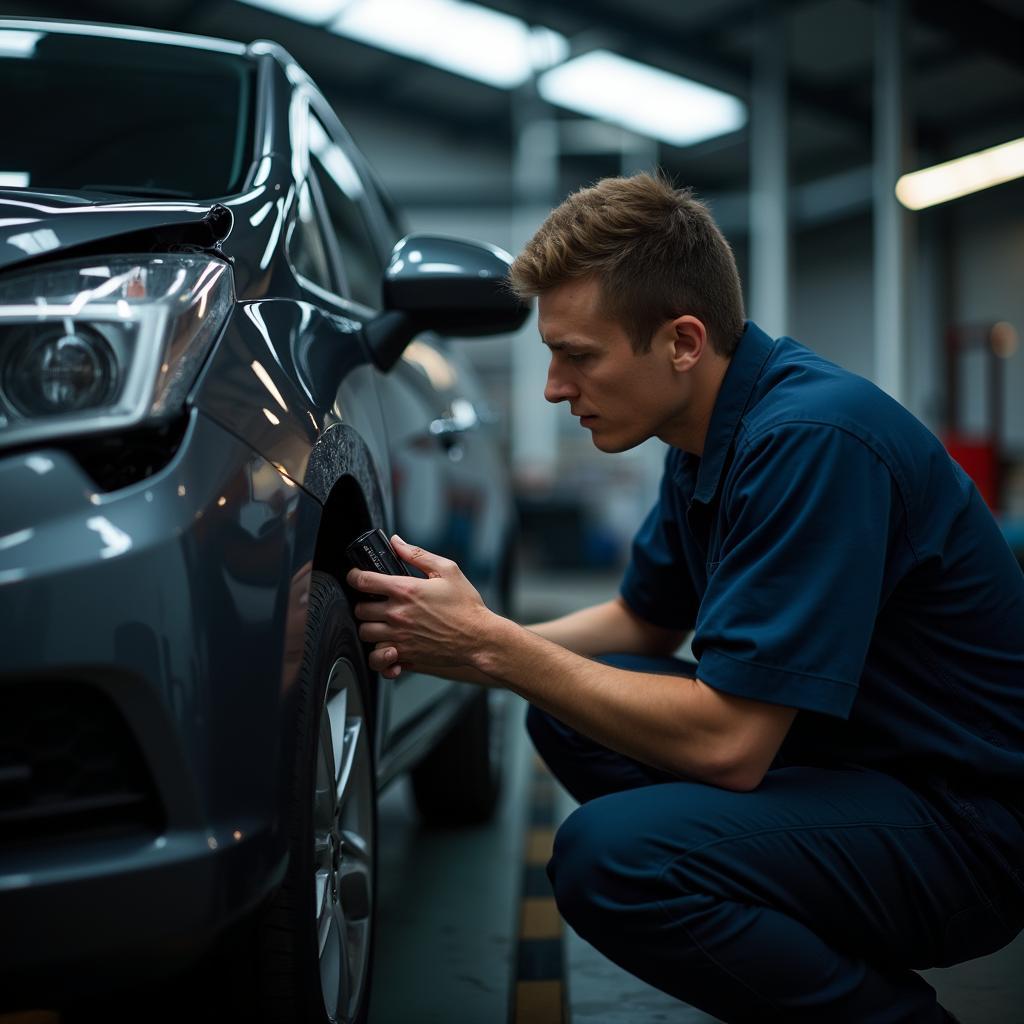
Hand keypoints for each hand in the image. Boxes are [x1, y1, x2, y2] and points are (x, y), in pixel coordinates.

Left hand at [346, 535, 493, 679]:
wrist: (479, 637)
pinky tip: (388, 646)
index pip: (363, 581)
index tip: (357, 577)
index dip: (355, 576)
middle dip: (365, 603)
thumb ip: (418, 555)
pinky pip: (377, 658)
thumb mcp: (447, 570)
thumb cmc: (466, 605)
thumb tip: (396, 542)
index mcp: (405, 590)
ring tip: (382, 622)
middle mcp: (398, 614)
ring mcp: (400, 637)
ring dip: (370, 626)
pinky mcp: (405, 655)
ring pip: (365, 633)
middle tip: (376, 602)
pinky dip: (378, 653)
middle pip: (360, 609)